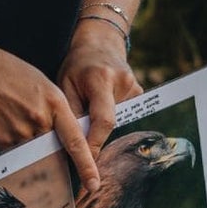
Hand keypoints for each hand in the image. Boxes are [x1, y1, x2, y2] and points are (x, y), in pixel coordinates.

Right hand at [0, 34, 98, 189]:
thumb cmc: (7, 72)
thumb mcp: (41, 84)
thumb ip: (54, 110)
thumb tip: (59, 138)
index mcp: (54, 103)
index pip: (75, 141)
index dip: (86, 165)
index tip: (93, 184)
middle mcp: (38, 121)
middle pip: (51, 150)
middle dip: (49, 149)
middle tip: (34, 132)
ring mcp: (17, 133)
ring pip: (30, 152)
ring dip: (26, 142)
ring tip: (12, 116)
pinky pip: (11, 151)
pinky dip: (9, 140)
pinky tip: (0, 119)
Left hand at [59, 24, 139, 151]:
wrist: (100, 44)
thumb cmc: (77, 66)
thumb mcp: (65, 85)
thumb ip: (71, 115)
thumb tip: (72, 148)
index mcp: (101, 79)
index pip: (103, 120)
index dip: (96, 144)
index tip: (88, 163)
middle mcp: (123, 83)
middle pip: (113, 124)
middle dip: (99, 140)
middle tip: (88, 156)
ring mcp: (135, 87)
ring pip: (119, 122)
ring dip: (105, 129)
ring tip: (93, 122)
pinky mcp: (141, 92)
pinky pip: (126, 115)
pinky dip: (113, 120)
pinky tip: (103, 112)